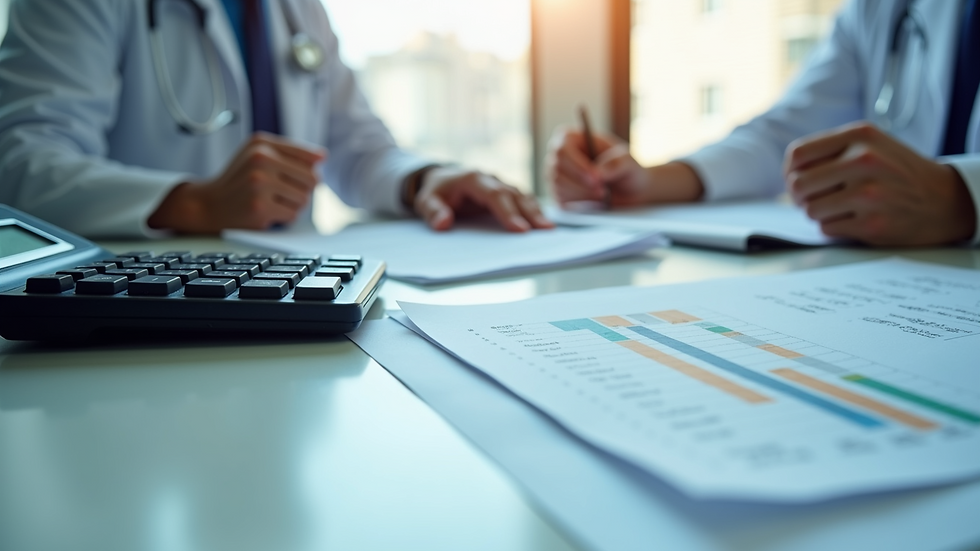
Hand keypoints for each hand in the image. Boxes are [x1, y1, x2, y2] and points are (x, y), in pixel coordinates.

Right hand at [149, 133, 325, 232]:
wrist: (209, 204)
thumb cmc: (240, 179)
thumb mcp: (258, 156)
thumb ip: (290, 153)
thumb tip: (323, 156)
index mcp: (262, 143)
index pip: (310, 157)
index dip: (311, 171)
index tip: (300, 177)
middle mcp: (261, 159)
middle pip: (312, 179)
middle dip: (304, 190)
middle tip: (285, 192)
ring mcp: (260, 183)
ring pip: (304, 199)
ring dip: (293, 204)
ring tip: (274, 201)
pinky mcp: (259, 206)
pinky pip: (292, 215)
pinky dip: (284, 217)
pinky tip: (268, 211)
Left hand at [413, 166, 553, 231]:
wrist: (441, 179)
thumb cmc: (436, 192)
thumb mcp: (425, 201)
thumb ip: (432, 211)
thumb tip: (443, 223)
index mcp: (473, 179)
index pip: (495, 195)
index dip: (508, 212)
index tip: (519, 229)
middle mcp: (491, 179)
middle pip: (514, 195)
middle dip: (530, 213)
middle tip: (544, 230)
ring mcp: (501, 185)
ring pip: (522, 196)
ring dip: (536, 212)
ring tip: (549, 229)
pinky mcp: (506, 193)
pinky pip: (523, 200)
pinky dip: (534, 211)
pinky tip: (543, 224)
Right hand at [546, 126, 702, 206]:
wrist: (635, 190)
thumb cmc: (632, 171)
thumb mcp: (629, 163)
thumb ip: (616, 164)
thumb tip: (599, 173)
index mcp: (571, 138)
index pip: (562, 148)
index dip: (577, 165)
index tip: (597, 178)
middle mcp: (560, 155)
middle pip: (556, 168)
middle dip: (580, 183)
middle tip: (602, 193)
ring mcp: (557, 176)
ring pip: (558, 187)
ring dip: (581, 196)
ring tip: (602, 197)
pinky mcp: (561, 196)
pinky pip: (561, 202)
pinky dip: (579, 205)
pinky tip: (595, 203)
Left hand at [785, 122, 976, 245]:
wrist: (945, 200)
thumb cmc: (898, 173)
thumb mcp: (871, 144)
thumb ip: (831, 150)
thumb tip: (788, 171)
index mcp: (860, 136)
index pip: (797, 155)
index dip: (790, 171)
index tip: (797, 179)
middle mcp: (864, 160)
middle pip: (798, 185)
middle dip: (802, 196)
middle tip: (817, 198)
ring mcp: (869, 193)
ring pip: (810, 210)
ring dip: (820, 213)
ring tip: (843, 207)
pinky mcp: (872, 223)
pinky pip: (827, 228)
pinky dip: (835, 227)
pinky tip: (857, 219)